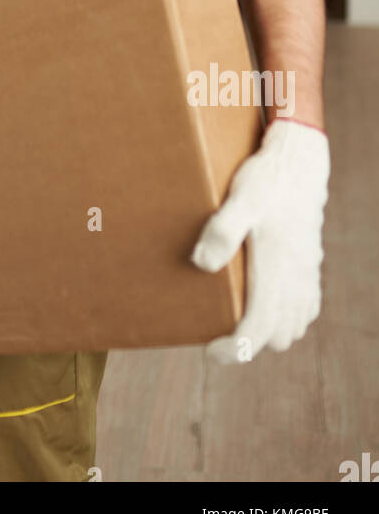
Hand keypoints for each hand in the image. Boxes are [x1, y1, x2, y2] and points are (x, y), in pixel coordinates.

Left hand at [190, 118, 329, 362]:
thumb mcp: (239, 199)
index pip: (259, 329)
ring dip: (269, 332)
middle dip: (250, 342)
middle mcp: (296, 279)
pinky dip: (287, 317)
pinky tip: (267, 302)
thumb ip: (222, 230)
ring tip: (239, 317)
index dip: (235, 349)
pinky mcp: (312, 266)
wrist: (300, 163)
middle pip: (277, 337)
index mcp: (277, 270)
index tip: (211, 350)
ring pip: (295, 327)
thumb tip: (201, 264)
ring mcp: (307, 274)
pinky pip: (306, 310)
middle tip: (219, 329)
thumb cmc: (266, 180)